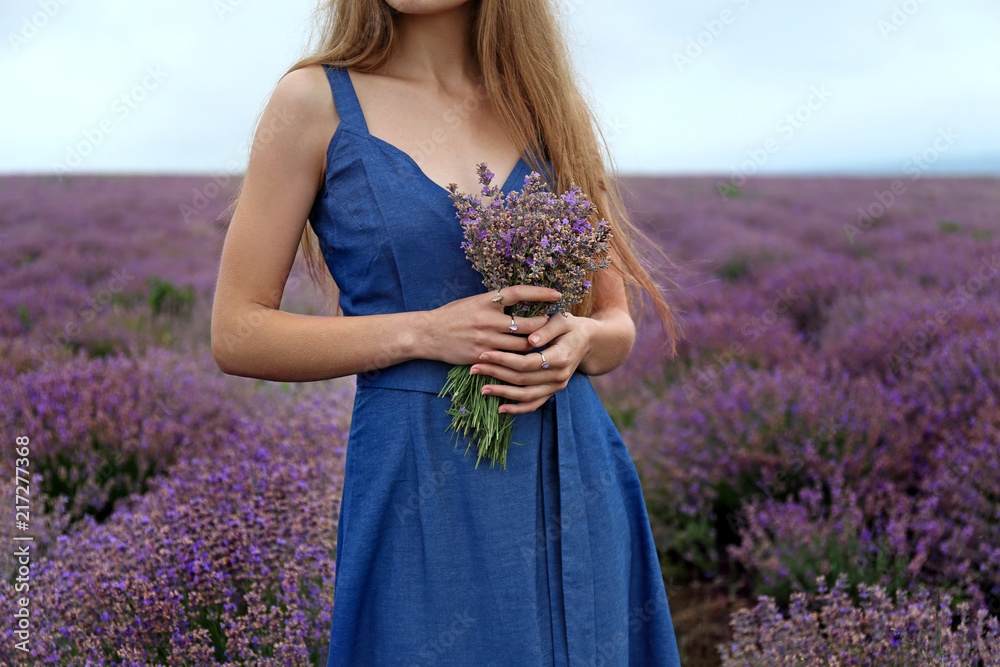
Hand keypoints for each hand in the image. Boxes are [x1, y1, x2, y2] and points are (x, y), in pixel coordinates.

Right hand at [419, 285, 561, 365]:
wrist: (428, 334)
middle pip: (526, 324)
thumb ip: (496, 302)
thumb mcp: (474, 302)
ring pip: (521, 345)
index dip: (540, 293)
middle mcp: (487, 319)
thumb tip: (520, 301)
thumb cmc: (452, 315)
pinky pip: (508, 360)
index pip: (518, 293)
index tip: (557, 295)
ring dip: (535, 344)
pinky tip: (527, 357)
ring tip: (543, 342)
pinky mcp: (482, 356)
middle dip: (543, 325)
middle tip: (552, 324)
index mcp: (486, 301)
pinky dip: (520, 358)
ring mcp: (485, 340)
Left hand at [468, 312, 594, 413]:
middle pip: (523, 379)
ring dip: (502, 393)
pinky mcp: (552, 392)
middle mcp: (560, 376)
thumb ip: (546, 329)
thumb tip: (530, 340)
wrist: (588, 341)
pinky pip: (534, 404)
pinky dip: (517, 409)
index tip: (484, 354)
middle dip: (496, 374)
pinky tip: (499, 408)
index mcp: (561, 357)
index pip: (528, 363)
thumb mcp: (561, 320)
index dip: (504, 360)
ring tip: (481, 388)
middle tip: (474, 368)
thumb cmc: (569, 326)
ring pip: (526, 395)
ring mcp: (557, 386)